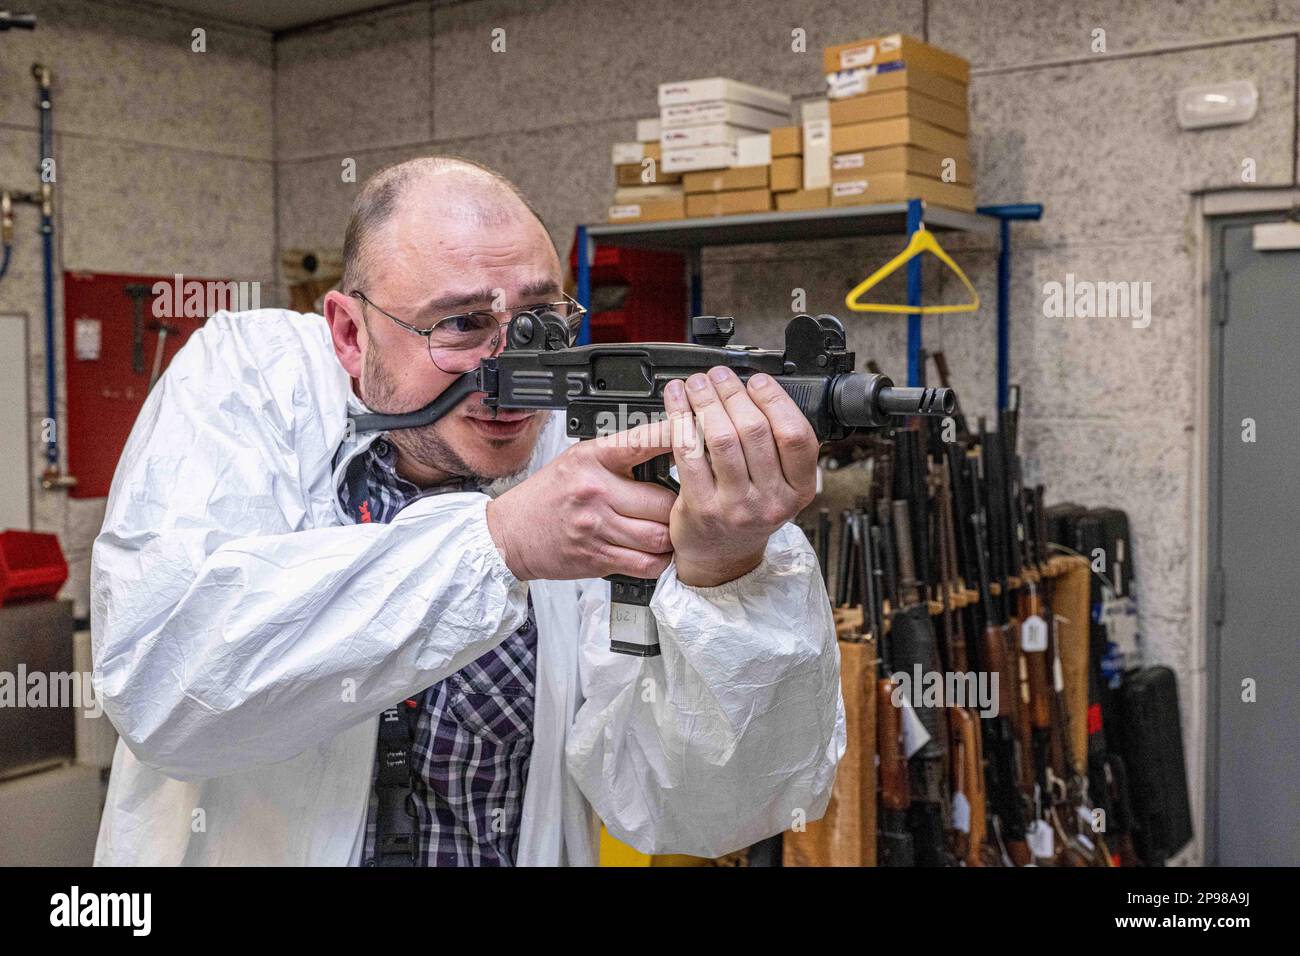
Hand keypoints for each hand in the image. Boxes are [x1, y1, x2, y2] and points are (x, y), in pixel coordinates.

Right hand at [486, 422, 678, 581]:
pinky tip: (661, 552)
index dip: (677, 438)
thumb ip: (618, 456)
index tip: (698, 435)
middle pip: (663, 500)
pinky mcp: (597, 558)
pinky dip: (661, 561)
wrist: (510, 533)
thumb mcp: (577, 459)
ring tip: (677, 530)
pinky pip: (645, 563)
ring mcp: (597, 527)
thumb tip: (666, 449)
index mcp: (592, 458)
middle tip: (689, 504)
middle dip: (682, 505)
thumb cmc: (546, 495)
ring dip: (675, 536)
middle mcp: (595, 490)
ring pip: (660, 535)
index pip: (643, 442)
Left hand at [665, 368, 818, 586]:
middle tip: (718, 376)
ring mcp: (736, 506)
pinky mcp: (701, 507)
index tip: (757, 382)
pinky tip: (676, 402)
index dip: (776, 401)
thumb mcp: (780, 485)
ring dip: (706, 401)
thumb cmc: (749, 513)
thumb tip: (755, 391)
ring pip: (721, 438)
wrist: (722, 557)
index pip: (796, 436)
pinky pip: (689, 452)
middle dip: (733, 393)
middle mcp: (771, 500)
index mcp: (799, 489)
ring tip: (697, 384)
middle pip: (755, 430)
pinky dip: (680, 419)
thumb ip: (777, 447)